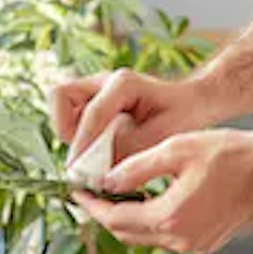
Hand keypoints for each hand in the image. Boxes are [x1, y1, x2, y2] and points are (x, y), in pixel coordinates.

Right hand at [51, 67, 204, 164]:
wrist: (192, 103)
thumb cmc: (183, 115)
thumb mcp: (164, 136)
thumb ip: (129, 150)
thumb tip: (97, 171)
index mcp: (124, 83)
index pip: (92, 112)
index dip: (83, 143)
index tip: (79, 170)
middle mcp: (103, 82)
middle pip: (60, 96)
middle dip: (67, 129)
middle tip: (85, 155)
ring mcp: (94, 90)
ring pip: (60, 107)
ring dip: (70, 134)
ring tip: (94, 155)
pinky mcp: (92, 103)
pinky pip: (69, 118)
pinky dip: (76, 137)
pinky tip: (99, 152)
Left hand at [73, 128, 252, 253]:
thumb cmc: (229, 152)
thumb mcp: (175, 149)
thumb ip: (136, 168)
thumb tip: (106, 181)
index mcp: (170, 218)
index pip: (115, 220)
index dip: (91, 206)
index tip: (77, 192)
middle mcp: (182, 240)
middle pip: (128, 234)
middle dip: (106, 214)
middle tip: (90, 193)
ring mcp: (196, 245)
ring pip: (148, 237)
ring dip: (128, 219)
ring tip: (114, 194)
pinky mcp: (207, 242)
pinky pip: (168, 237)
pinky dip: (151, 221)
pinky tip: (147, 199)